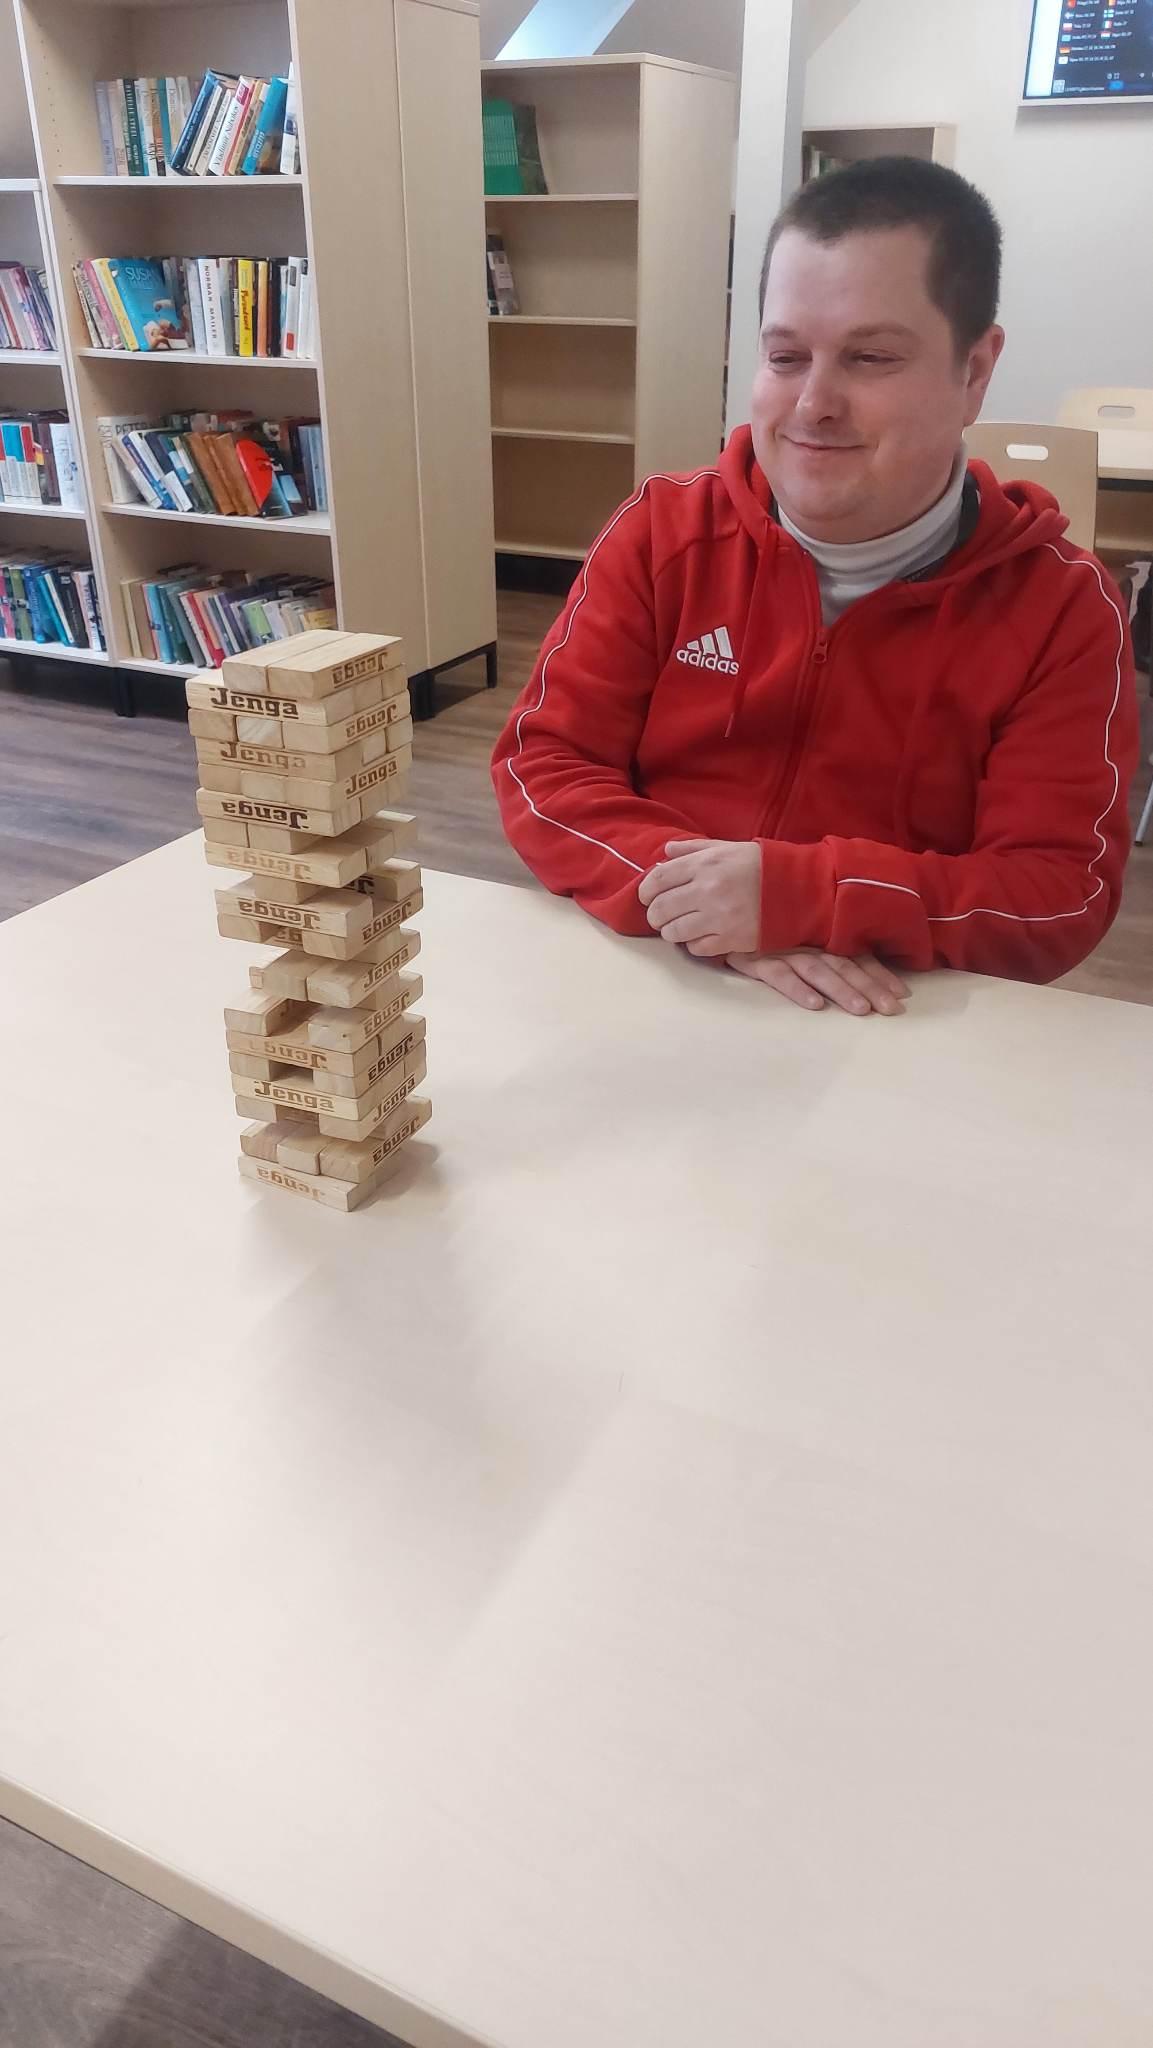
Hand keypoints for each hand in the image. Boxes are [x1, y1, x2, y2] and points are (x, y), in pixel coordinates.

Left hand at [638, 839, 760, 956]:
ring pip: (673, 932)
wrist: (799, 889)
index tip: (647, 896)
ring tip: (679, 926)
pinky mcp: (731, 939)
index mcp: (705, 864)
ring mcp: (718, 917)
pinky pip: (696, 948)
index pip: (658, 878)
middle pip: (660, 908)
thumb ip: (694, 849)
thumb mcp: (728, 848)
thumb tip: (666, 852)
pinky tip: (701, 936)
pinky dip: (693, 944)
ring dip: (671, 931)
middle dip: (654, 914)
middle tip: (661, 915)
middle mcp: (708, 890)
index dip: (646, 890)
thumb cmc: (762, 866)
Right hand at [726, 948, 909, 1015]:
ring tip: (861, 1010)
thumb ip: (824, 948)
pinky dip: (797, 989)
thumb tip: (862, 972)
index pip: (856, 955)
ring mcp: (781, 949)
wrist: (719, 913)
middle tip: (892, 1010)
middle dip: (870, 987)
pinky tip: (814, 1005)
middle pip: (844, 965)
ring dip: (841, 990)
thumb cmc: (762, 930)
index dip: (880, 974)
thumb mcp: (796, 935)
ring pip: (818, 970)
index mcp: (819, 937)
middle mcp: (806, 942)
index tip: (902, 994)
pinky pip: (779, 975)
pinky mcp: (756, 958)